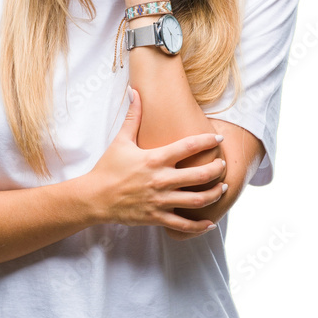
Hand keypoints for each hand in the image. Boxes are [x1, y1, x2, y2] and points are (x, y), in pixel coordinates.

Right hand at [85, 88, 225, 239]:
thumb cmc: (108, 168)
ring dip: (214, 194)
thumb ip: (133, 117)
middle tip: (223, 165)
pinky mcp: (156, 217)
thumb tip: (135, 92)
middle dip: (217, 170)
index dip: (207, 141)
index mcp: (155, 159)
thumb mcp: (121, 140)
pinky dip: (199, 226)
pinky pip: (183, 224)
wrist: (94, 197)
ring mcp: (159, 200)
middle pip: (200, 175)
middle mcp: (161, 180)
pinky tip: (209, 223)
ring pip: (197, 200)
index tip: (219, 139)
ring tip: (222, 188)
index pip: (188, 146)